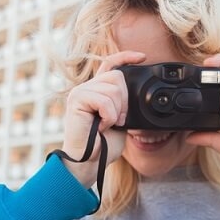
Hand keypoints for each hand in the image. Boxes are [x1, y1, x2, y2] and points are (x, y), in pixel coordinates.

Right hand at [61, 51, 145, 186]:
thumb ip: (124, 103)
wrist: (88, 162)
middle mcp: (87, 88)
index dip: (126, 57)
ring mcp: (80, 92)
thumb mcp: (120, 120)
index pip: (111, 64)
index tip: (143, 57)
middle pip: (117, 76)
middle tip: (119, 120)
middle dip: (125, 100)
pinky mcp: (77, 100)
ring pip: (113, 89)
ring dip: (117, 112)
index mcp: (97, 91)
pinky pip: (104, 100)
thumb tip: (136, 93)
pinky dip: (109, 116)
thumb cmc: (103, 146)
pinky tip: (102, 126)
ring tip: (108, 125)